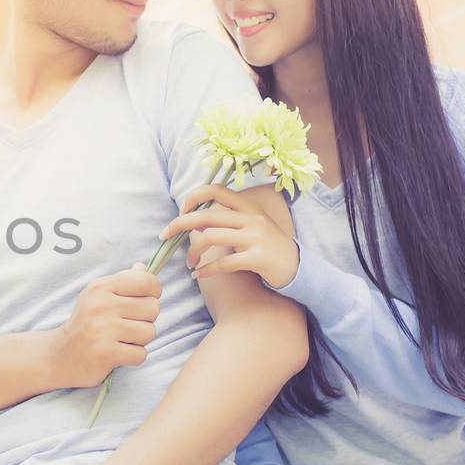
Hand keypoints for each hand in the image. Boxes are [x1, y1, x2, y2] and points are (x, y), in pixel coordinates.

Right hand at [52, 264, 160, 387]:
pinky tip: (118, 354)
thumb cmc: (85, 324)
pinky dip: (133, 357)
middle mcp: (101, 305)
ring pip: (149, 332)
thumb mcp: (98, 297)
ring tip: (121, 340)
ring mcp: (102, 329)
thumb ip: (123, 282)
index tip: (143, 301)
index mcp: (100, 287)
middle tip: (127, 325)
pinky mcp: (105, 353)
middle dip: (146, 320)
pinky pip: (140, 354)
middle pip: (152, 308)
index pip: (146, 281)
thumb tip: (142, 267)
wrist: (60, 355)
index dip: (153, 292)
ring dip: (139, 340)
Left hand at [160, 184, 299, 287]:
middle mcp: (252, 218)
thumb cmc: (269, 247)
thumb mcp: (253, 226)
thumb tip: (194, 221)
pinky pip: (223, 262)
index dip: (193, 197)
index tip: (181, 212)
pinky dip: (206, 269)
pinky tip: (198, 275)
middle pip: (206, 215)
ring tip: (188, 263)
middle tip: (165, 236)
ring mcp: (256, 237)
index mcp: (248, 207)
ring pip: (210, 237)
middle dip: (179, 224)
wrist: (300, 268)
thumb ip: (229, 219)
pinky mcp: (258, 258)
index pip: (215, 189)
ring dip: (192, 252)